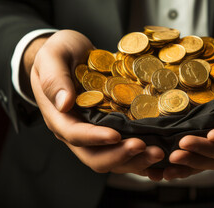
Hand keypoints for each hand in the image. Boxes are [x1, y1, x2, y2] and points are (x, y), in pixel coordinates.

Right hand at [25, 30, 164, 177]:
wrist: (70, 53)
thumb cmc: (59, 52)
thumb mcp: (53, 56)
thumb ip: (54, 78)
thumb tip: (64, 104)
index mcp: (60, 117)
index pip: (75, 135)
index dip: (95, 138)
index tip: (115, 135)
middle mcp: (77, 131)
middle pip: (96, 157)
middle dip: (121, 156)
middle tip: (146, 148)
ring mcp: (95, 134)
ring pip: (113, 159)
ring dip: (136, 160)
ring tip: (158, 153)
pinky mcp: (111, 130)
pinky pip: (125, 150)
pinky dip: (141, 157)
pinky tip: (160, 154)